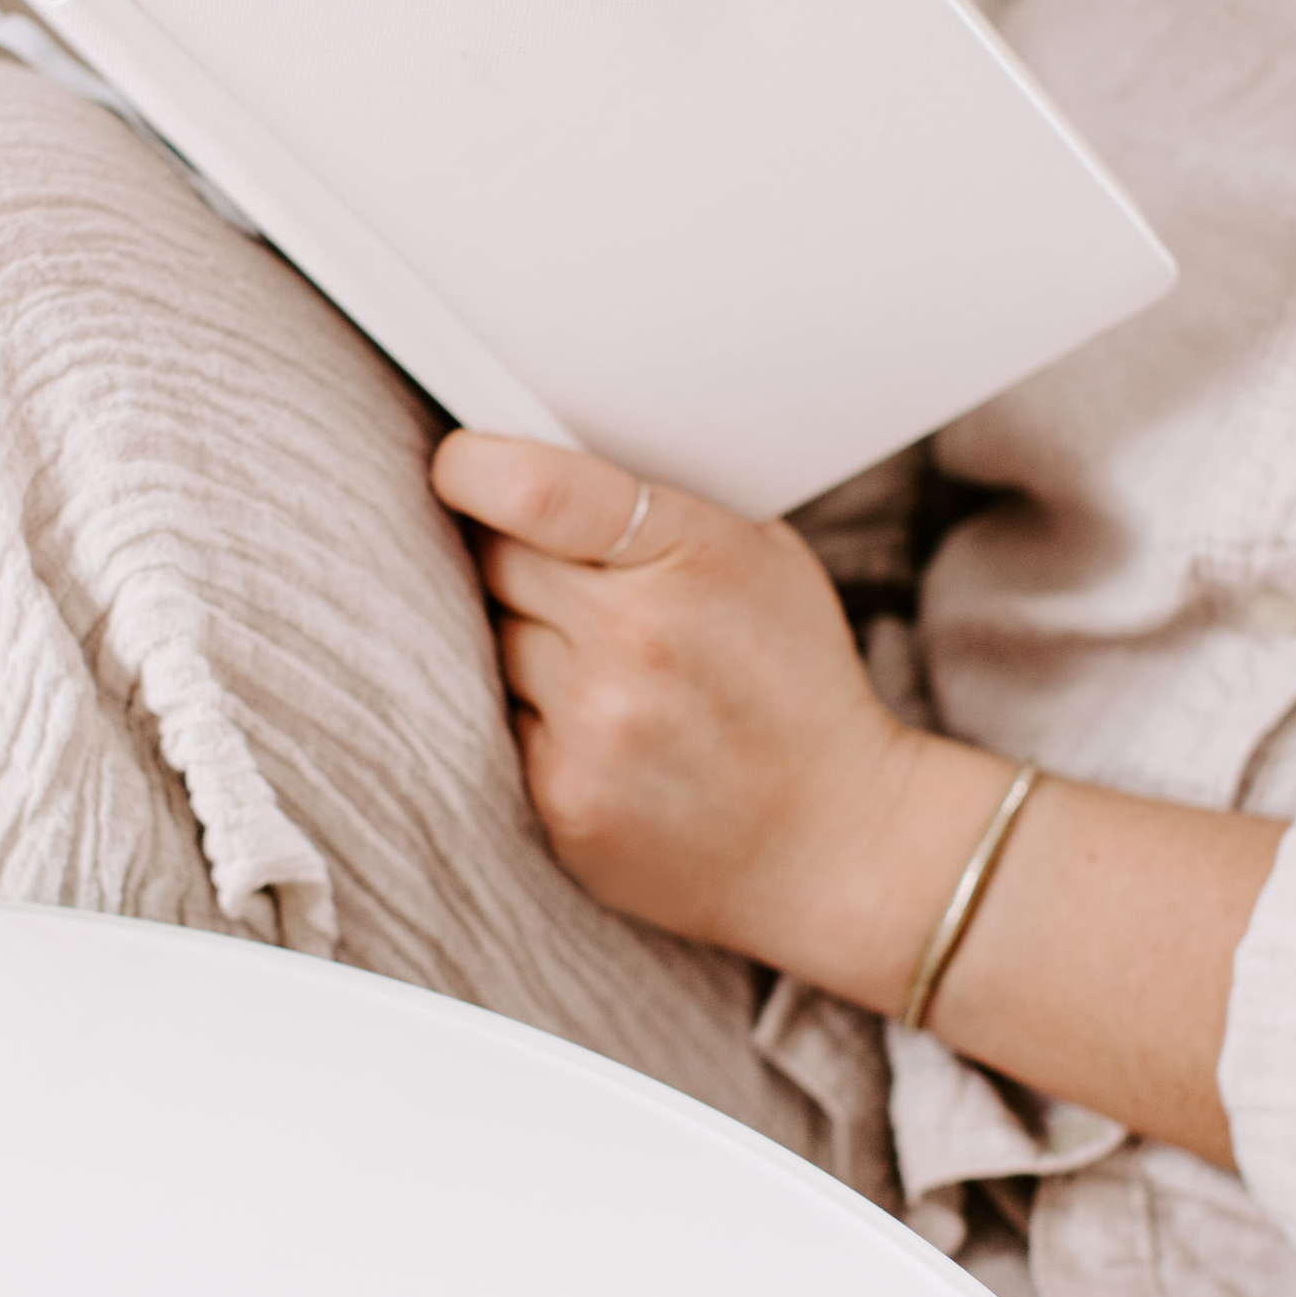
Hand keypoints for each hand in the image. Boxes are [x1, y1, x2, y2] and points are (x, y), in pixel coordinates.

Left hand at [430, 431, 932, 984]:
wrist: (837, 840)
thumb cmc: (796, 685)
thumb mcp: (764, 560)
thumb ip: (659, 508)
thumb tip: (537, 456)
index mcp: (687, 556)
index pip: (532, 489)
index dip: (473, 467)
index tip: (458, 467)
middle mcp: (632, 639)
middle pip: (496, 562)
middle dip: (515, 560)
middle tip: (564, 583)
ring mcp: (594, 727)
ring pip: (495, 643)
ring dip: (527, 644)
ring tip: (602, 669)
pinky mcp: (564, 800)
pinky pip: (501, 724)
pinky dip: (536, 719)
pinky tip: (603, 732)